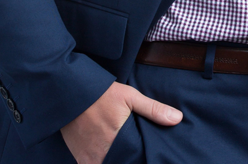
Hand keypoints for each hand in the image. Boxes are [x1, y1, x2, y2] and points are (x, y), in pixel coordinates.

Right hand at [60, 81, 182, 163]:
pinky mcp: (79, 158)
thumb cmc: (101, 93)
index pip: (134, 161)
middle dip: (127, 160)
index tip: (143, 155)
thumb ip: (154, 109)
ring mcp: (90, 159)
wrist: (69, 91)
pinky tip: (106, 153)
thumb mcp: (130, 96)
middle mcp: (104, 156)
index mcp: (119, 144)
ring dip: (115, 161)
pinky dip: (100, 162)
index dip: (139, 159)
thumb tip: (178, 118)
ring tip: (120, 151)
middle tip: (132, 151)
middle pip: (121, 163)